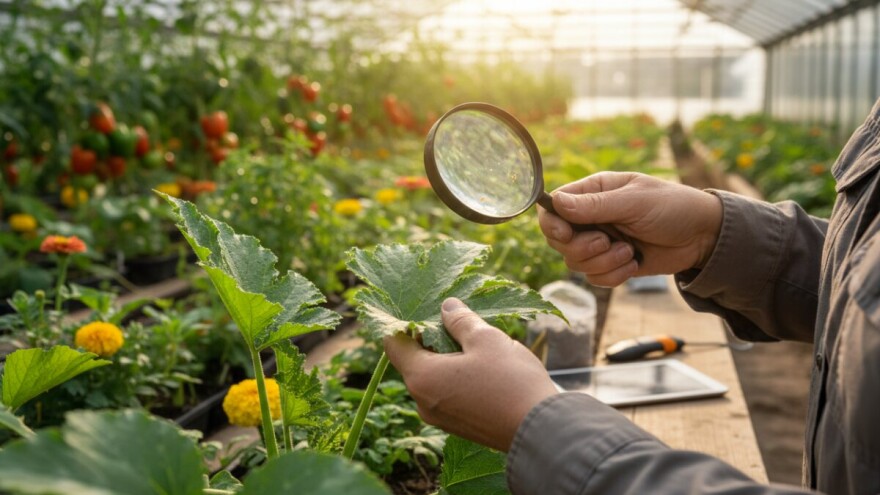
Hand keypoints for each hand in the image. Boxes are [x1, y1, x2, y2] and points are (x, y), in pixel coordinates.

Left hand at [383, 298, 557, 451]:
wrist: (541, 430)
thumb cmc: (511, 381)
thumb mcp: (486, 339)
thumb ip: (460, 320)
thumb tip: (446, 307)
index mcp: (421, 377)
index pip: (394, 344)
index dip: (404, 323)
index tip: (423, 309)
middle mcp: (422, 401)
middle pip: (413, 361)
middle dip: (431, 338)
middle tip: (456, 320)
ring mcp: (439, 417)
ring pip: (432, 377)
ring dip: (446, 357)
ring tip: (475, 342)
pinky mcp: (457, 426)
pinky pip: (446, 393)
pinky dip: (456, 376)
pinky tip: (483, 366)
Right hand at [538, 172, 722, 286]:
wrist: (703, 237)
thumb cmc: (673, 207)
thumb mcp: (635, 201)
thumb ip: (595, 205)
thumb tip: (556, 203)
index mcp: (593, 192)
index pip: (553, 208)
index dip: (552, 224)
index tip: (566, 234)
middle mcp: (591, 217)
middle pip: (559, 241)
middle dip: (582, 248)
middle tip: (606, 242)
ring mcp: (600, 242)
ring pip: (575, 263)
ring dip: (602, 263)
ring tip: (629, 252)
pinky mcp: (611, 264)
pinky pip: (594, 278)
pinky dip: (613, 276)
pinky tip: (634, 264)